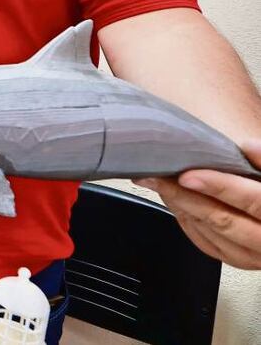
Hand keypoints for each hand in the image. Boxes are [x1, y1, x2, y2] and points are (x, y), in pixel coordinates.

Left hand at [136, 138, 260, 269]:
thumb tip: (248, 146)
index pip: (253, 201)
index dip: (220, 186)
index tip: (188, 175)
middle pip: (223, 220)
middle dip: (184, 196)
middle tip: (156, 177)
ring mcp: (253, 256)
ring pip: (211, 234)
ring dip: (182, 207)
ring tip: (159, 184)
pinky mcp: (239, 260)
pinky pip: (207, 244)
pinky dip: (188, 221)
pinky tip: (174, 202)